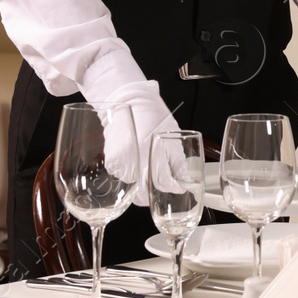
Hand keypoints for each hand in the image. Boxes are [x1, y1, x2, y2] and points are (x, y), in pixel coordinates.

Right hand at [97, 80, 177, 205]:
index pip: (163, 182)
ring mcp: (120, 163)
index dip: (174, 187)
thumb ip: (178, 163)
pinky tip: (138, 166)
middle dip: (156, 194)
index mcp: (152, 153)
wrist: (129, 102)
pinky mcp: (112, 163)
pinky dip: (132, 178)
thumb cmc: (153, 116)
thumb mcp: (172, 137)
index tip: (180, 187)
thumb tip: (185, 181)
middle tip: (165, 187)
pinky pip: (123, 179)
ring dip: (143, 188)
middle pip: (144, 194)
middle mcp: (134, 160)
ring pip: (133, 189)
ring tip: (151, 174)